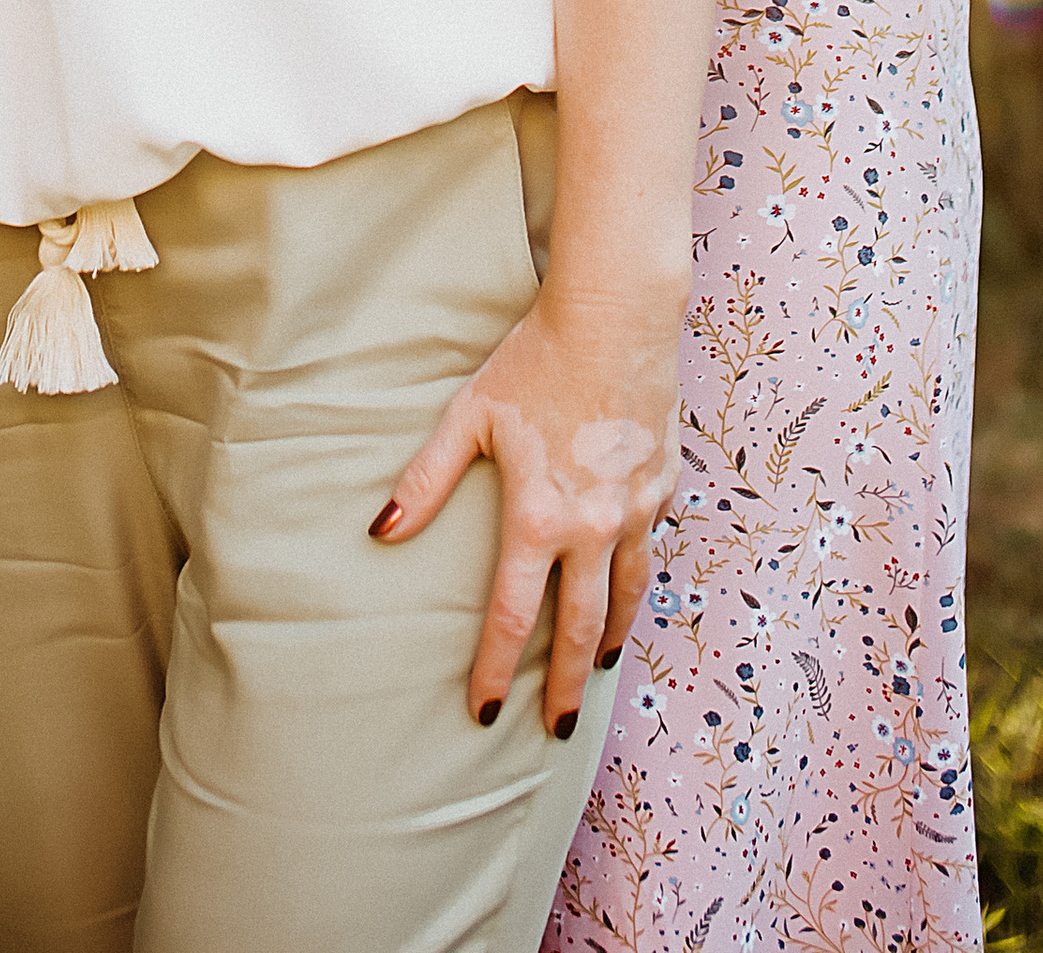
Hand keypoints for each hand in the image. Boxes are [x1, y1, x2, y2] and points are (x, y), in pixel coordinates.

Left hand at [373, 274, 683, 730]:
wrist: (615, 317)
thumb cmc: (534, 360)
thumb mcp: (470, 417)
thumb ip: (425, 481)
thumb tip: (380, 533)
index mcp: (538, 517)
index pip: (512, 616)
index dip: (496, 669)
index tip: (484, 711)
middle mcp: (592, 527)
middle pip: (580, 629)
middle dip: (567, 685)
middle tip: (558, 726)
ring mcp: (635, 511)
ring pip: (627, 597)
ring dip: (611, 639)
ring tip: (600, 666)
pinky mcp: (663, 487)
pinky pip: (650, 548)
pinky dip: (638, 578)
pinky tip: (629, 586)